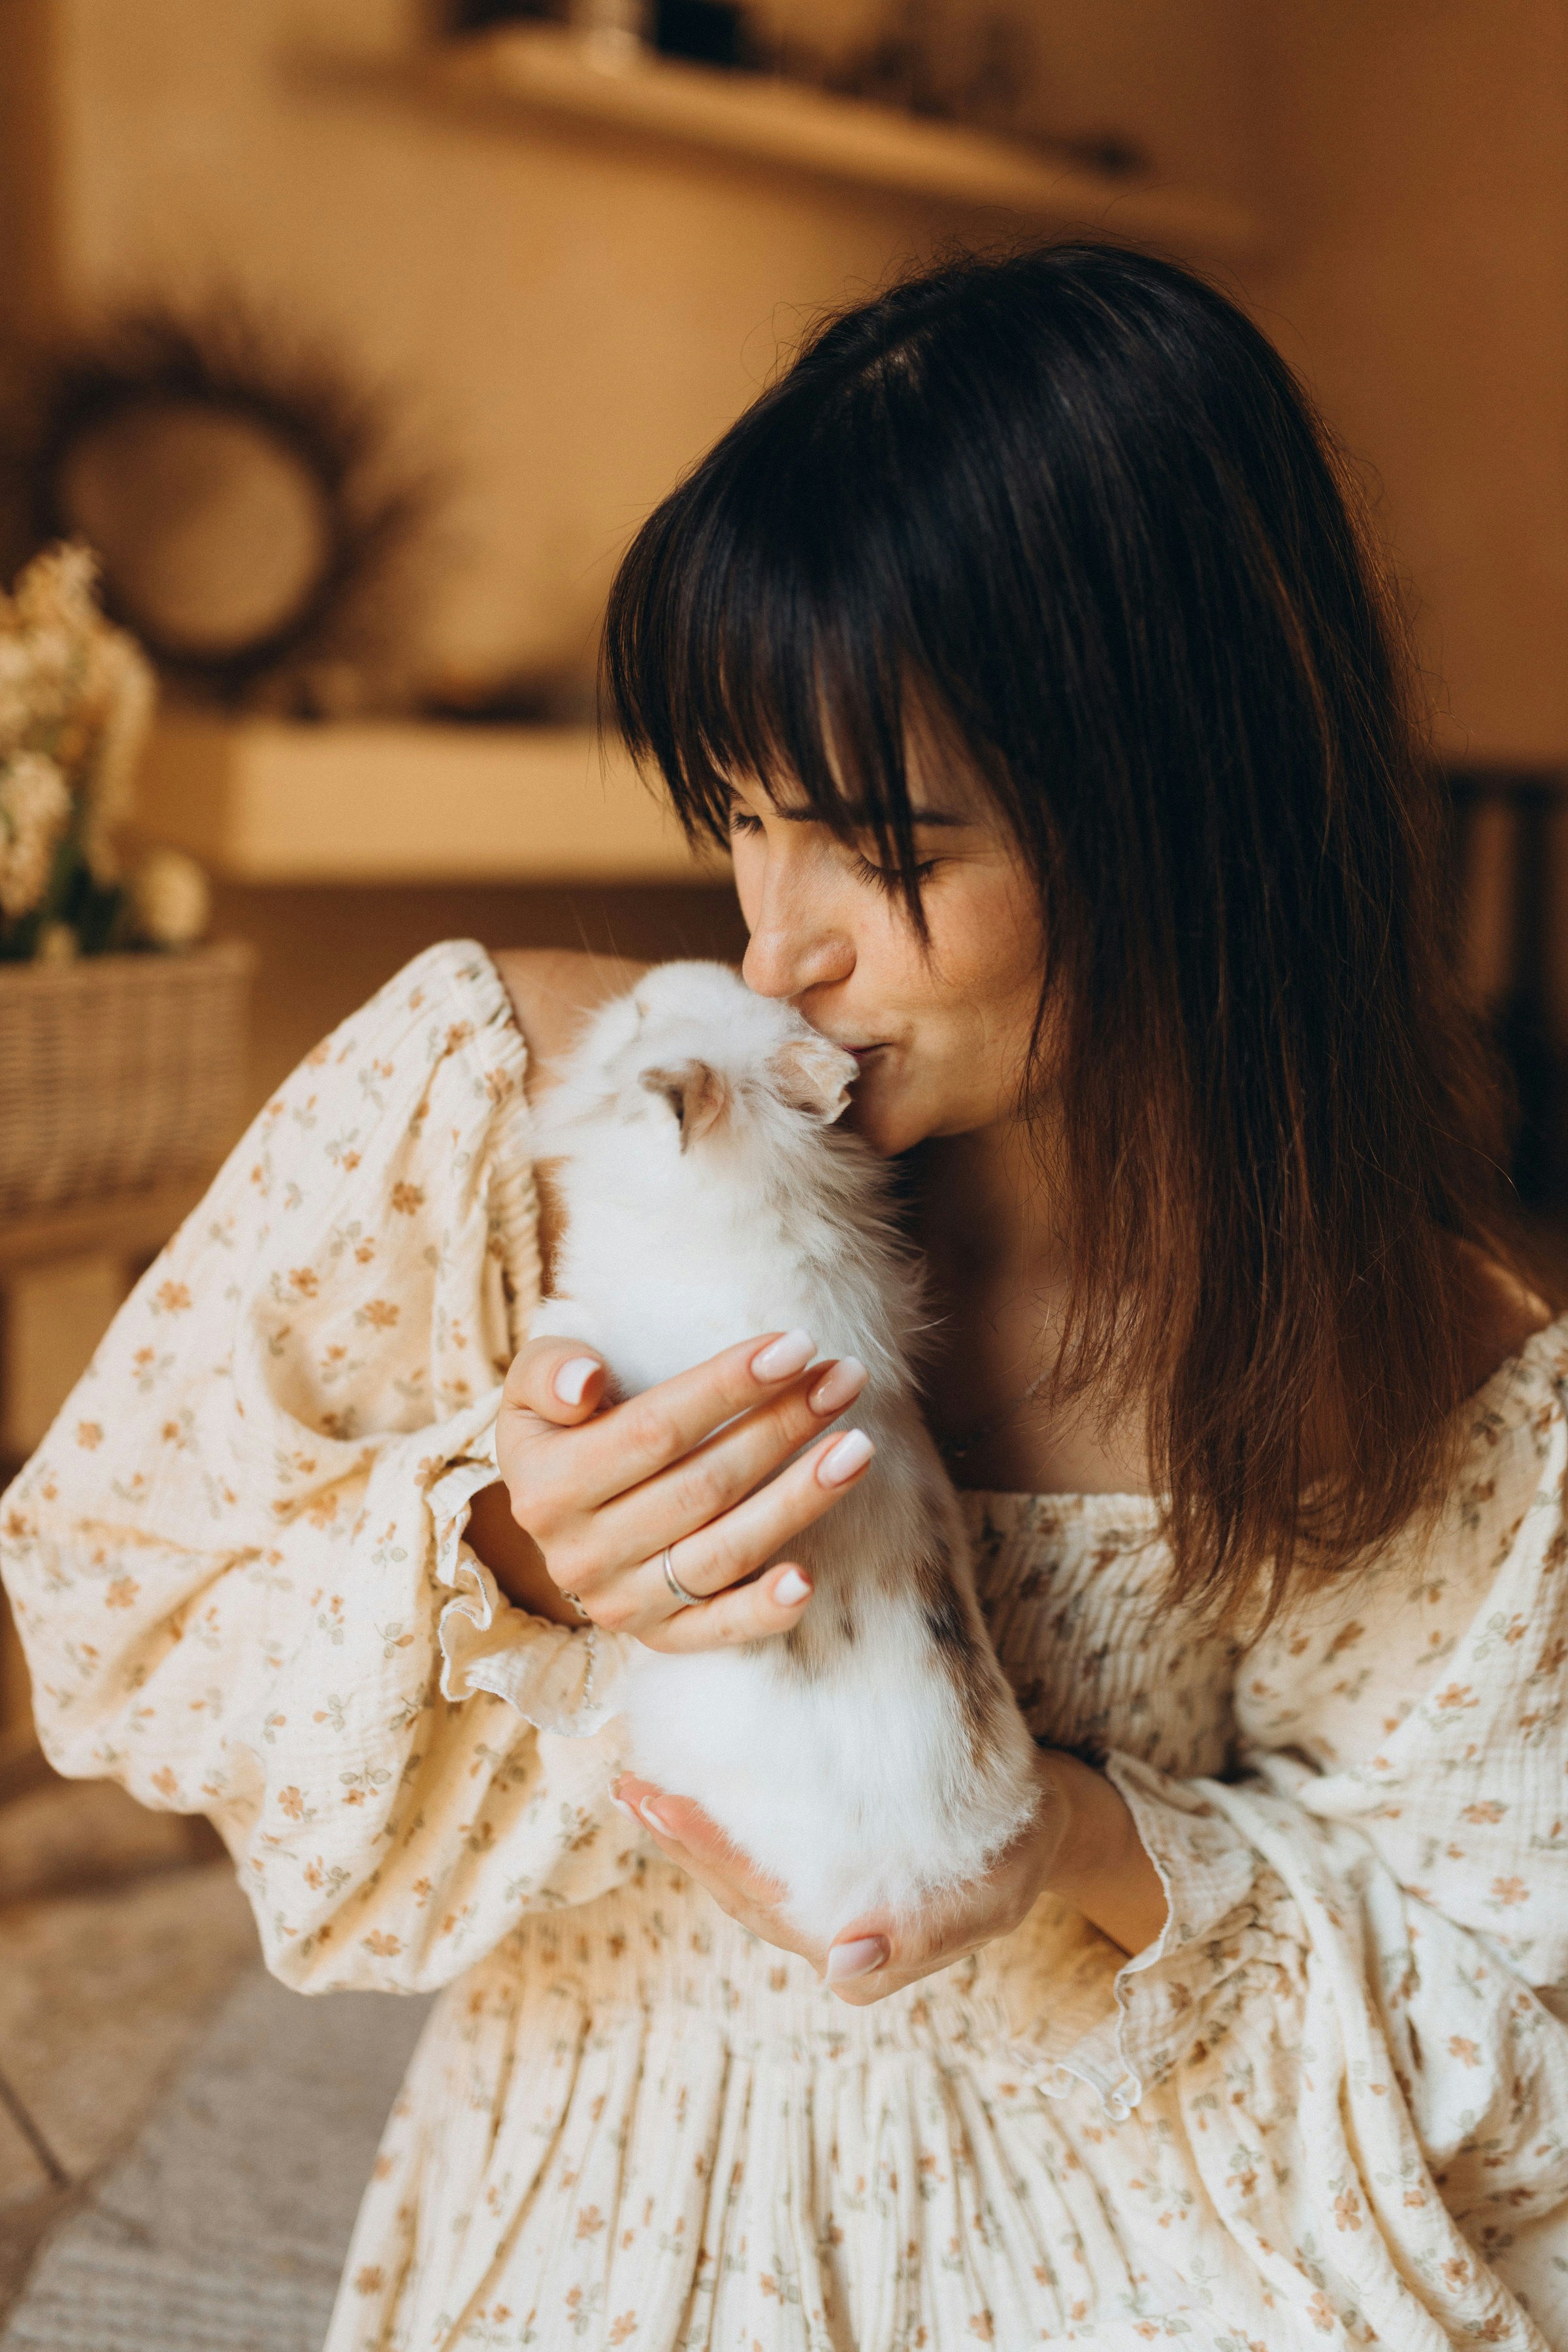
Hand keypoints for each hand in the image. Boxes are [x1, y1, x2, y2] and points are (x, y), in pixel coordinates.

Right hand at [473, 1329, 873, 1649]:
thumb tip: (586, 1384)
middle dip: (783, 1427)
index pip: (654, 1431)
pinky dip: (764, 1610)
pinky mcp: (659, 1637)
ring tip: (858, 1448)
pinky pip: (718, 1628)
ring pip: (723, 1551)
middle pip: (704, 1486)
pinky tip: (808, 1578)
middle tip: (846, 1378)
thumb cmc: (561, 1428)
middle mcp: (581, 1553)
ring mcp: (621, 1602)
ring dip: (799, 1500)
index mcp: (547, 1486)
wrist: (555, 1512)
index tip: (796, 1346)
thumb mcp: (532, 1386)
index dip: (729, 1386)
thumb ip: (549, 1371)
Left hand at [611, 1751, 1070, 2001]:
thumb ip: (927, 1934)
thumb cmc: (1020, 1855)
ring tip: (641, 1777)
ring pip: (740, 1870)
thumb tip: (844, 1964)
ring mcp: (824, 1895)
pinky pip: (763, 1841)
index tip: (661, 1805)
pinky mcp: (827, 1855)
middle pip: (735, 1888)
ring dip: (689, 1828)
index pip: (761, 1901)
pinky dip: (722, 1812)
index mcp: (855, 1947)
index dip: (706, 1856)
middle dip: (679, 1839)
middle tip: (629, 1783)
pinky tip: (694, 1773)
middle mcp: (827, 1930)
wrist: (1047, 1822)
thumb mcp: (995, 1896)